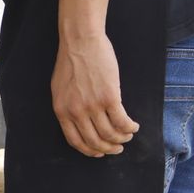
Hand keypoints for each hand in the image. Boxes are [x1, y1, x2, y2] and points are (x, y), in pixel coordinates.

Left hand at [51, 31, 138, 156]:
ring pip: (110, 134)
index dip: (90, 150)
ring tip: (127, 136)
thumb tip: (78, 122)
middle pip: (95, 141)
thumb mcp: (60, 88)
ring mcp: (93, 106)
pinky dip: (129, 128)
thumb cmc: (71, 60)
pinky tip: (133, 126)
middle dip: (109, 148)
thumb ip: (67, 106)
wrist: (80, 40)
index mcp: (62, 111)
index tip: (99, 152)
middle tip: (117, 148)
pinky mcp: (109, 97)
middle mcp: (76, 112)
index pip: (76, 141)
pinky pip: (122, 122)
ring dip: (122, 139)